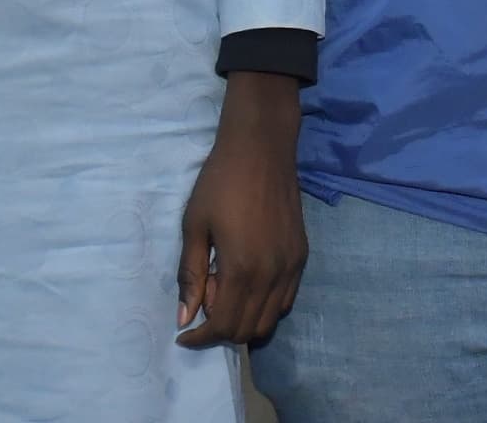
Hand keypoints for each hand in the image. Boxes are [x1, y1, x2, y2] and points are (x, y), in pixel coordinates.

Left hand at [176, 72, 306, 346]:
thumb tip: (185, 317)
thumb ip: (191, 275)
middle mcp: (273, 274)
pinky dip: (266, 305)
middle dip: (221, 330)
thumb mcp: (194, 226)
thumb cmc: (220, 182)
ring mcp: (292, 266)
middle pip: (249, 329)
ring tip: (223, 291)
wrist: (261, 148)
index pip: (224, 325)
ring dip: (245, 320)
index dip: (201, 338)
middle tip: (203, 302)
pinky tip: (247, 282)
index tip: (184, 334)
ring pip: (271, 319)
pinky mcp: (302, 255)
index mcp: (243, 269)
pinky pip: (287, 299)